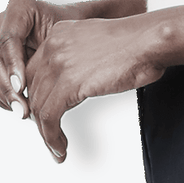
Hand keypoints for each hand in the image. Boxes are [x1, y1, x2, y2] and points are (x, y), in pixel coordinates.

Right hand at [0, 0, 71, 119]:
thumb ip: (54, 51)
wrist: (73, 37)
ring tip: (24, 111)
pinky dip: (3, 97)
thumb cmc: (74, 32)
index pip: (8, 39)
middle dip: (8, 88)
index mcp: (19, 8)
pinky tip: (20, 106)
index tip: (22, 86)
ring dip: (5, 96)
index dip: (13, 65)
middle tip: (23, 108)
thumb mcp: (68, 36)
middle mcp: (2, 23)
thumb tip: (42, 78)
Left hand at [22, 15, 160, 161]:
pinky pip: (49, 117)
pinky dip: (51, 137)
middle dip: (39, 116)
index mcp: (59, 35)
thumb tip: (80, 79)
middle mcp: (53, 47)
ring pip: (39, 107)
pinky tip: (59, 146)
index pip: (34, 71)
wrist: (150, 40)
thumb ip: (81, 57)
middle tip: (48, 134)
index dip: (38, 96)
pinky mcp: (69, 84)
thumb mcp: (97, 43)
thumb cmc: (137, 42)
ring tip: (55, 147)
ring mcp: (59, 65)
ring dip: (45, 133)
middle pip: (33, 90)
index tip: (43, 113)